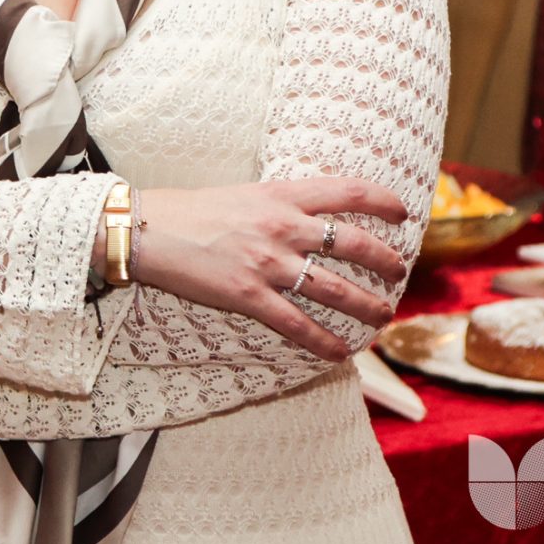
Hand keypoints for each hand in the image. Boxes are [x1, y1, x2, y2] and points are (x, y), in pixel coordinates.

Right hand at [126, 179, 412, 358]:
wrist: (143, 230)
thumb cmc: (185, 210)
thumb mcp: (239, 194)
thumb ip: (275, 204)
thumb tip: (304, 218)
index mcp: (278, 195)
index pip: (347, 191)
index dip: (382, 201)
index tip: (401, 213)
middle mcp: (281, 226)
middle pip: (355, 243)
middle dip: (386, 261)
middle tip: (398, 273)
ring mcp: (267, 263)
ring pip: (336, 289)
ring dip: (366, 306)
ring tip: (381, 316)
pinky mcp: (249, 295)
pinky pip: (298, 324)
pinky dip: (324, 342)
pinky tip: (340, 352)